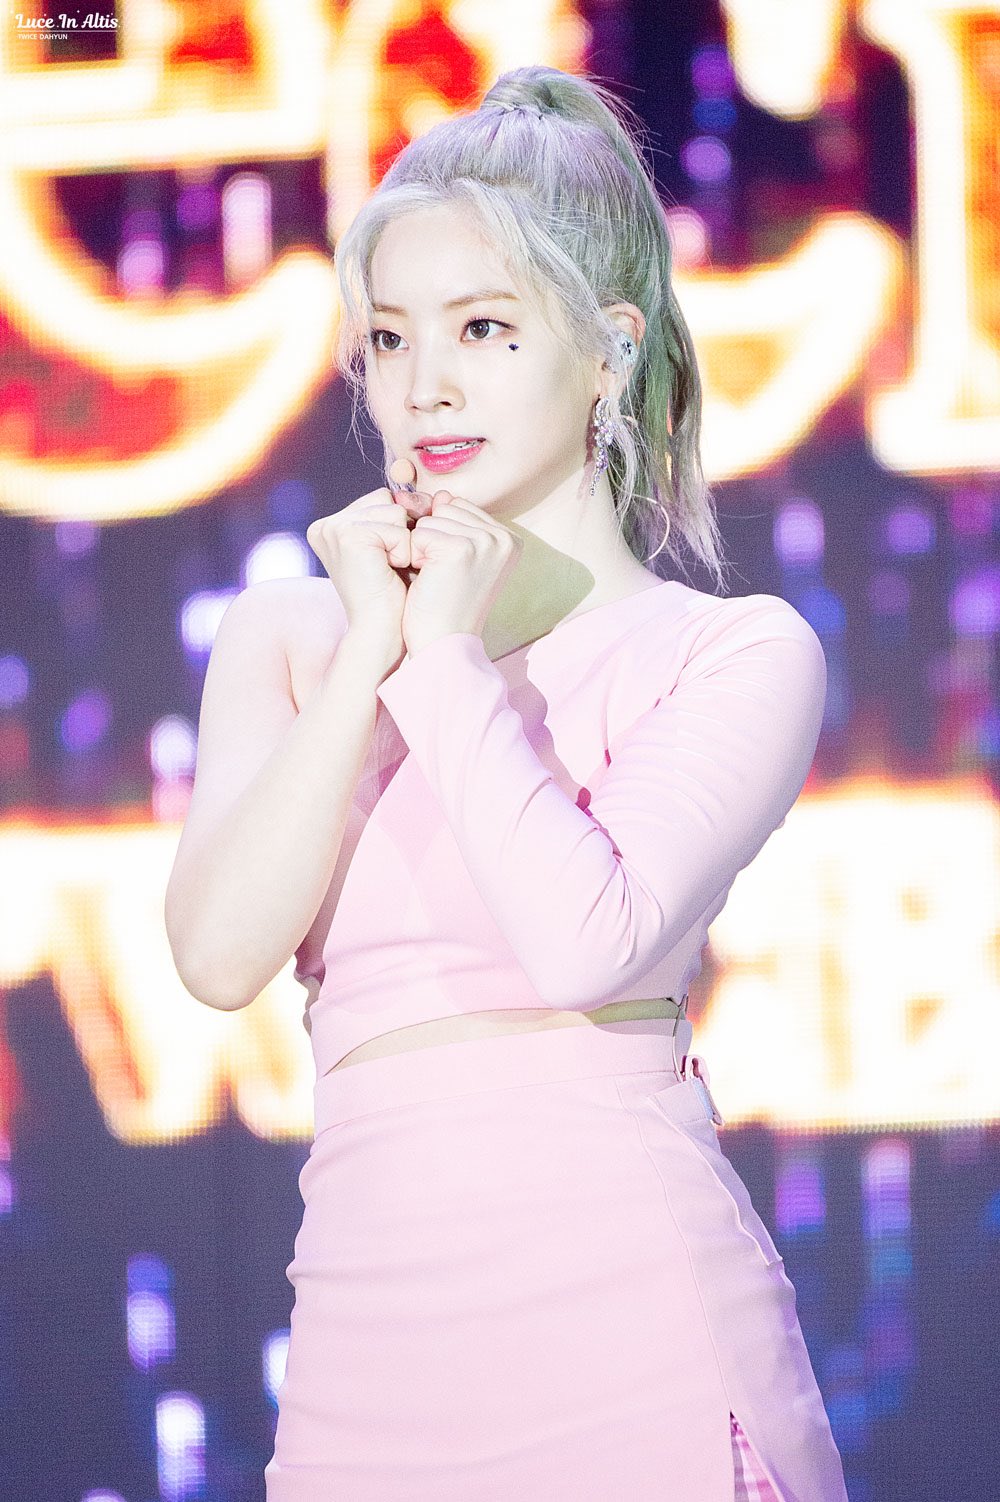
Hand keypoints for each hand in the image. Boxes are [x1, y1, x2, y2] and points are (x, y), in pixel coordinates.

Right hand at [305, 479, 428, 673]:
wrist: (383, 633)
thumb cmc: (395, 596)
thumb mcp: (394, 548)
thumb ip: (399, 514)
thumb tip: (427, 482)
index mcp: (332, 526)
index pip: (383, 500)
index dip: (403, 526)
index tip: (393, 561)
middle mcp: (326, 524)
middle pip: (388, 500)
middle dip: (404, 532)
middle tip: (391, 568)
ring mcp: (333, 527)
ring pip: (395, 511)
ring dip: (405, 543)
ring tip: (389, 571)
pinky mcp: (347, 534)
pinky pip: (397, 526)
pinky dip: (404, 551)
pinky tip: (389, 572)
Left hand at [387, 459, 521, 657]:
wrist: (443, 644)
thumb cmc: (446, 604)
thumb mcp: (460, 558)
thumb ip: (455, 523)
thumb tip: (440, 494)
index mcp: (510, 539)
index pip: (458, 507)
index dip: (442, 535)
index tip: (452, 569)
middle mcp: (504, 538)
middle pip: (445, 508)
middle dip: (433, 540)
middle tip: (444, 577)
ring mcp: (486, 541)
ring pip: (430, 519)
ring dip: (423, 549)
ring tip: (438, 579)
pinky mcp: (462, 548)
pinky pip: (419, 533)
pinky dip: (415, 557)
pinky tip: (429, 581)